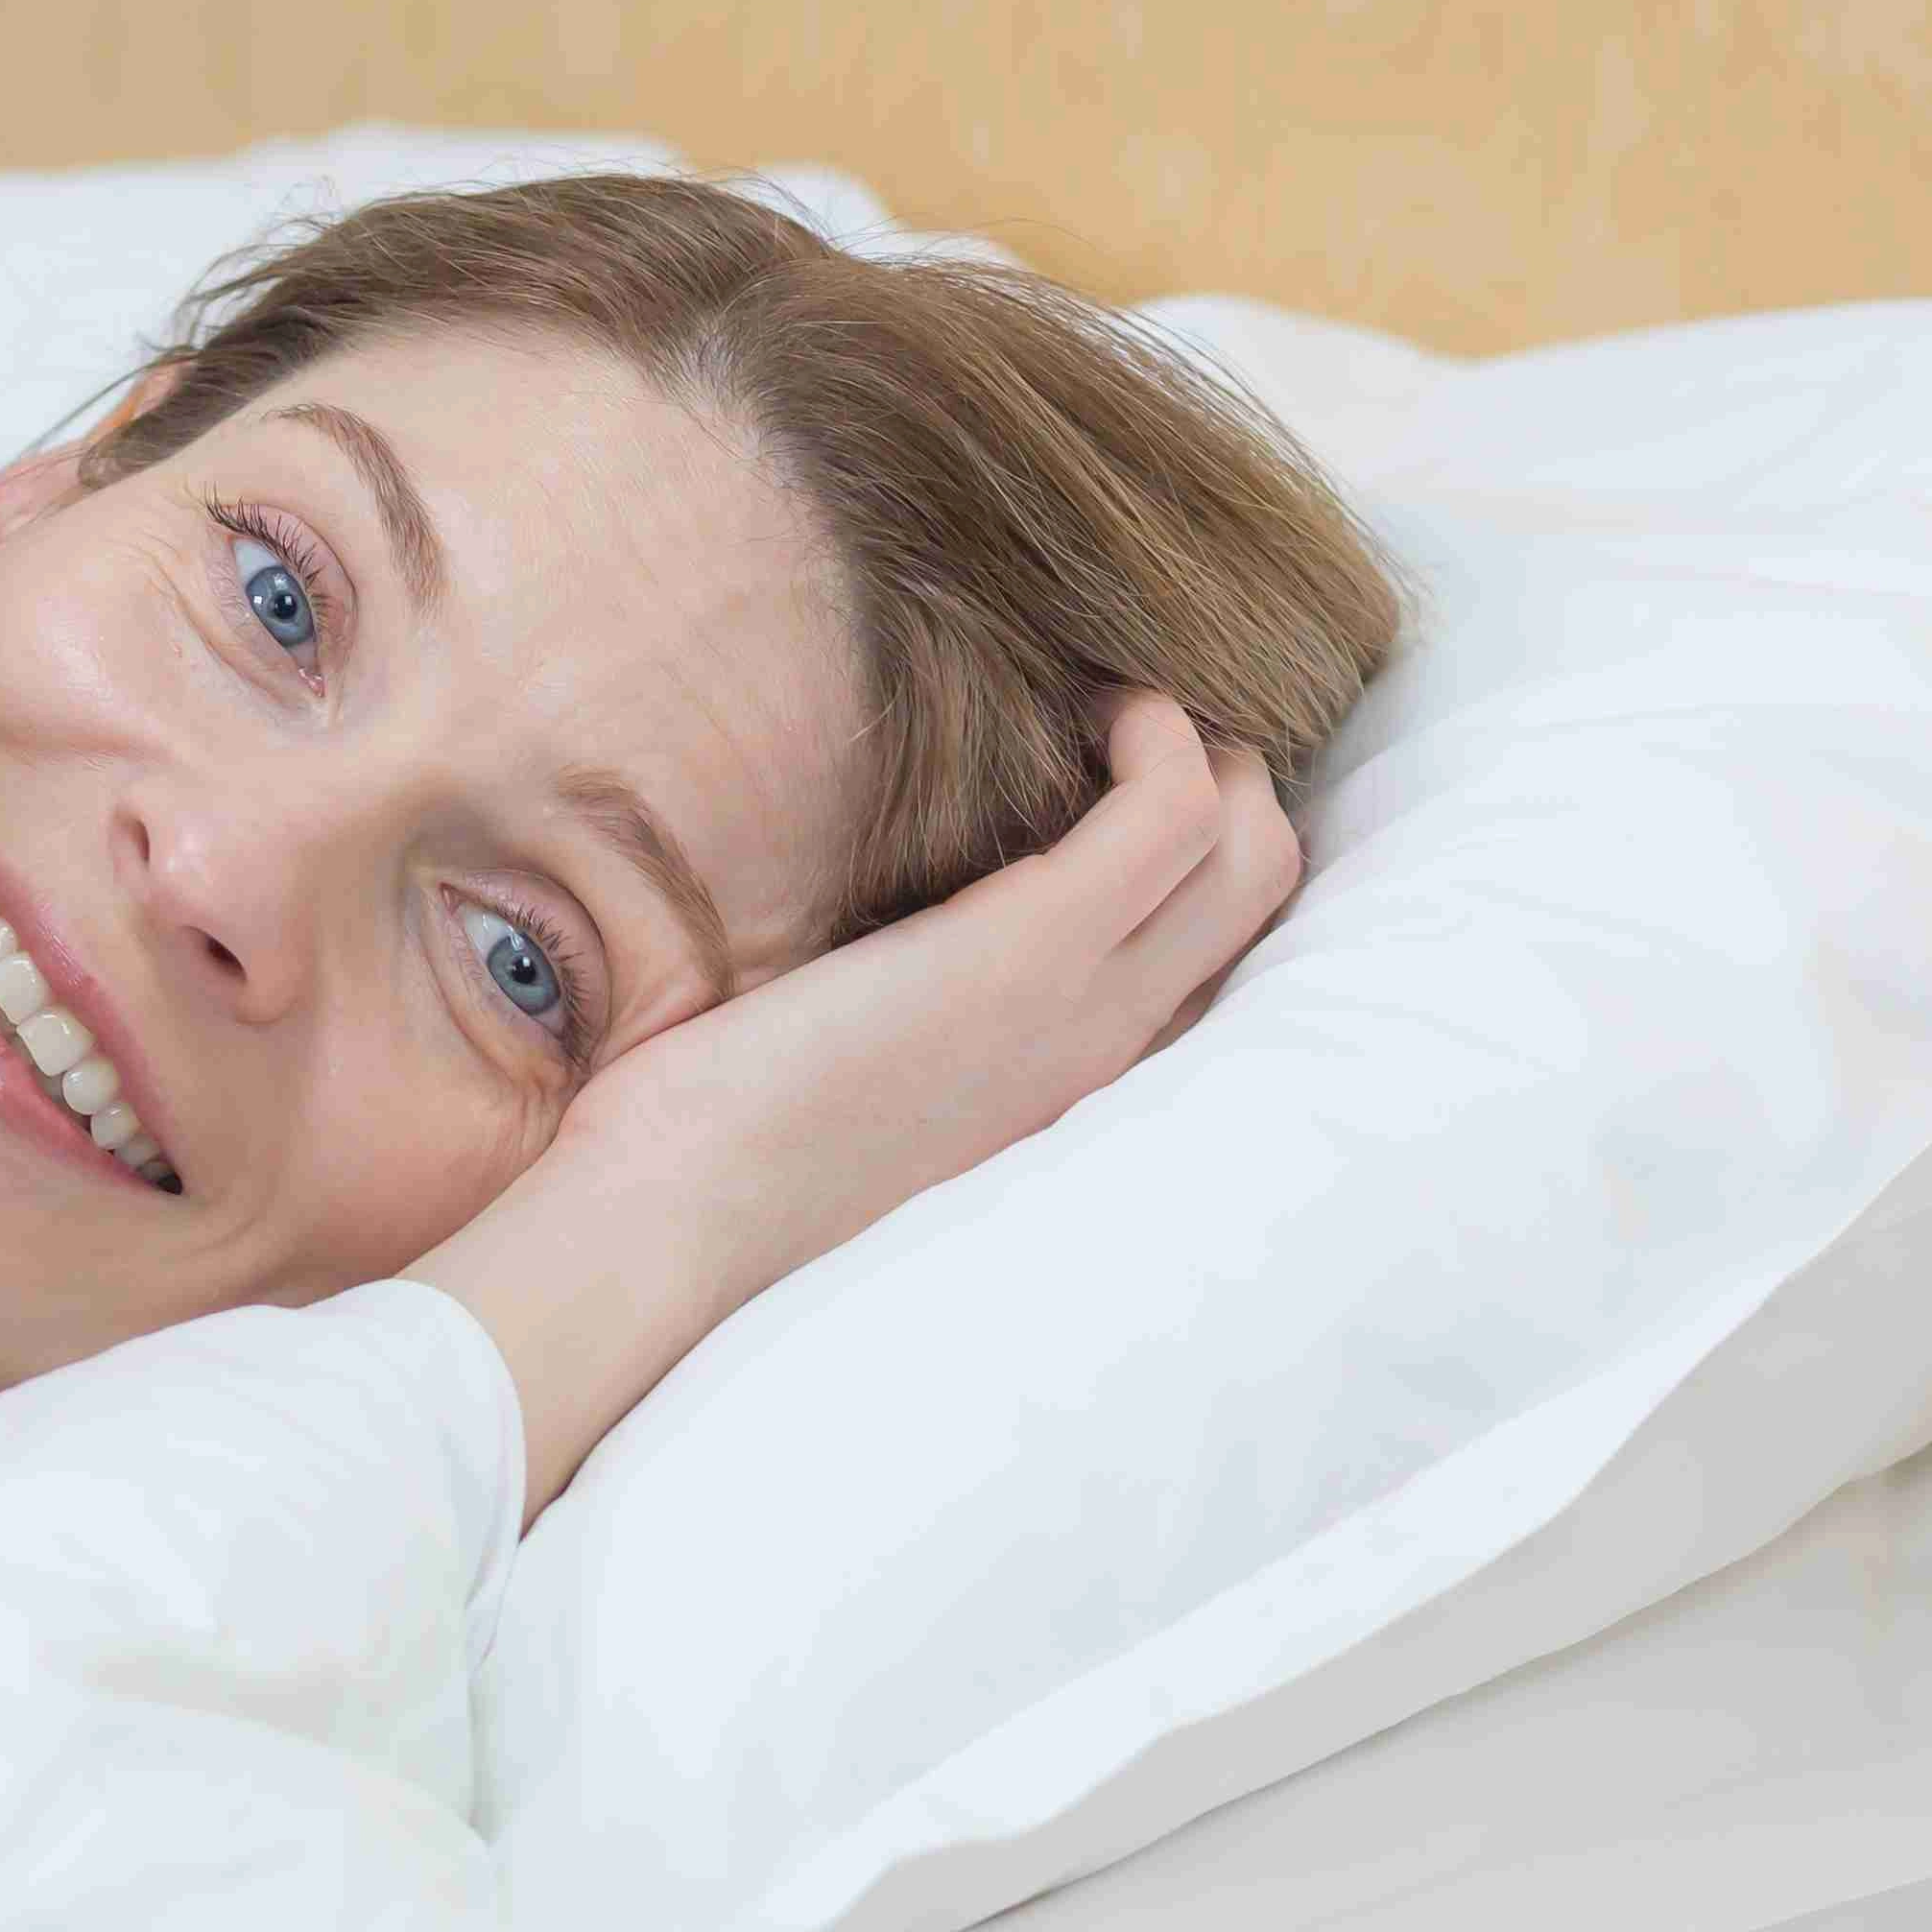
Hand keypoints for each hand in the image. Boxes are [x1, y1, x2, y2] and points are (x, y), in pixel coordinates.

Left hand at [413, 692, 1300, 1515]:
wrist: (672, 1227)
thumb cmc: (715, 1161)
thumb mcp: (849, 1088)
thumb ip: (907, 1025)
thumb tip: (875, 950)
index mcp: (1064, 1091)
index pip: (1212, 965)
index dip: (1192, 854)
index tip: (1099, 779)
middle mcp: (1103, 1057)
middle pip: (1260, 896)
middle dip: (1229, 778)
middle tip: (1115, 722)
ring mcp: (1082, 1007)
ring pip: (1252, 849)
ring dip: (1194, 741)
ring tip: (1097, 704)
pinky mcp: (1030, 952)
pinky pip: (1172, 809)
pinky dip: (1153, 728)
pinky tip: (1081, 706)